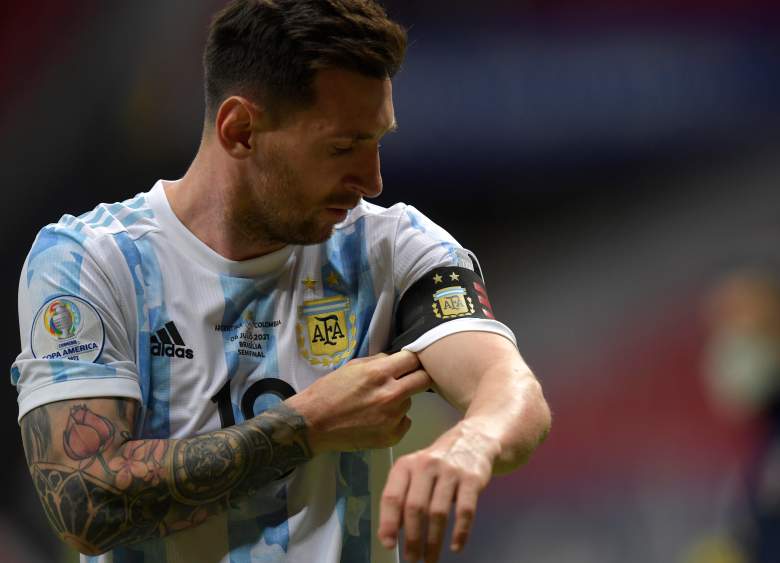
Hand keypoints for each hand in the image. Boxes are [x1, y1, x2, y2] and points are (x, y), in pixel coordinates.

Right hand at [286, 351, 431, 452]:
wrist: (312, 424)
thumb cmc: (328, 391)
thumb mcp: (352, 366)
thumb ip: (378, 361)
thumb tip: (397, 360)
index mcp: (379, 373)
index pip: (413, 359)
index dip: (411, 359)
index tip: (408, 363)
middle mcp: (391, 395)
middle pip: (424, 380)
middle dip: (416, 377)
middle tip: (406, 380)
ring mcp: (393, 418)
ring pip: (410, 401)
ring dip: (401, 399)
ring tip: (379, 403)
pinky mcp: (391, 436)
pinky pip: (405, 421)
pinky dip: (396, 419)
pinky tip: (378, 419)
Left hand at [378, 422, 499, 561]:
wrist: (473, 440)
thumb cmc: (437, 463)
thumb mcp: (415, 472)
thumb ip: (402, 497)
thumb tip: (390, 532)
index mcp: (406, 465)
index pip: (392, 496)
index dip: (388, 522)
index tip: (389, 544)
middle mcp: (426, 466)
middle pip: (415, 508)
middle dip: (412, 538)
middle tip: (412, 559)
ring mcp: (450, 471)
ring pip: (438, 512)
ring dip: (433, 541)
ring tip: (430, 558)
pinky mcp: (472, 479)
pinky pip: (465, 510)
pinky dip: (460, 532)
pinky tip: (456, 546)